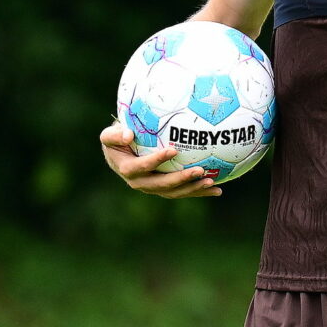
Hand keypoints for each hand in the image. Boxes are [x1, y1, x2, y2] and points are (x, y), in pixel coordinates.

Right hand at [100, 123, 222, 197]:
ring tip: (211, 183)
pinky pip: (183, 192)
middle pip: (162, 185)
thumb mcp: (109, 134)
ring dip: (193, 189)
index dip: (156, 161)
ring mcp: (153, 188)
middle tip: (199, 171)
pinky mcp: (165, 189)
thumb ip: (115, 134)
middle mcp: (140, 183)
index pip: (142, 167)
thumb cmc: (117, 138)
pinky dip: (199, 191)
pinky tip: (217, 189)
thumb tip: (128, 134)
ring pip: (174, 192)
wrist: (121, 153)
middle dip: (181, 180)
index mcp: (127, 169)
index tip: (172, 150)